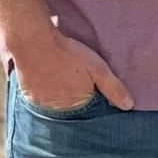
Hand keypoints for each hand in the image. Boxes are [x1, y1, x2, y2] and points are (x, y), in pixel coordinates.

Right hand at [12, 28, 133, 110]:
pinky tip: (49, 82)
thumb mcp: (97, 68)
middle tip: (76, 86)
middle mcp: (58, 112)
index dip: (94, 105)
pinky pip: (41, 102)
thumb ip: (113, 88)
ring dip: (61, 100)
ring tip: (63, 84)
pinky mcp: (29, 98)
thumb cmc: (68, 54)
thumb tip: (129, 106)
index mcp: (77, 106)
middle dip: (77, 103)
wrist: (35, 44)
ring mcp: (41, 106)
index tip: (95, 96)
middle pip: (72, 112)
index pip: (89, 114)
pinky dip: (46, 95)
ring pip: (56, 108)